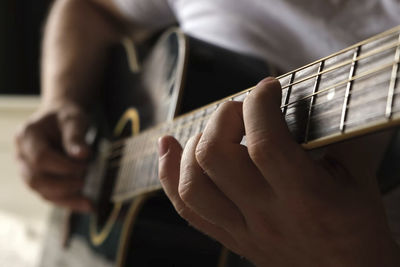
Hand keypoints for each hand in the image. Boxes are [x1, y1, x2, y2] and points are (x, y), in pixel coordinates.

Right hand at [15, 104, 91, 211]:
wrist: (61, 118)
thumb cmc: (66, 117)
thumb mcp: (74, 119)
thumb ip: (76, 136)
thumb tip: (83, 155)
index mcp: (27, 136)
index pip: (40, 158)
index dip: (63, 166)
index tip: (85, 164)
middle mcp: (21, 155)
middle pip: (35, 179)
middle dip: (63, 185)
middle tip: (85, 181)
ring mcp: (27, 170)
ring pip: (41, 192)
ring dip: (67, 198)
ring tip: (89, 201)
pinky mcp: (38, 181)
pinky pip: (50, 196)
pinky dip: (68, 202)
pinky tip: (87, 205)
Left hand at [158, 78, 399, 265]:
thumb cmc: (358, 227)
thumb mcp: (357, 178)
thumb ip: (333, 136)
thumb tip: (308, 98)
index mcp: (305, 197)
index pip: (263, 141)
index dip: (258, 103)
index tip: (267, 88)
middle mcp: (266, 214)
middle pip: (215, 156)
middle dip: (223, 117)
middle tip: (243, 109)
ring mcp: (242, 229)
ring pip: (192, 184)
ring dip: (194, 145)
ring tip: (214, 130)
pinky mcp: (230, 237)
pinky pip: (187, 209)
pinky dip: (169, 174)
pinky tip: (168, 148)